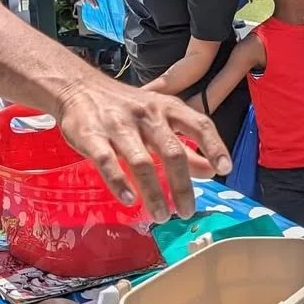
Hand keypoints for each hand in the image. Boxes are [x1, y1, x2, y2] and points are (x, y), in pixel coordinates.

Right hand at [54, 76, 231, 222]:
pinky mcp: (92, 136)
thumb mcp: (160, 120)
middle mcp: (147, 114)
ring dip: (154, 192)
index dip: (214, 146)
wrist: (78, 88)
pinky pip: (108, 162)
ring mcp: (119, 125)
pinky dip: (120, 183)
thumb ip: (186, 147)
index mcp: (168, 108)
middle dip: (182, 186)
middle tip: (187, 211)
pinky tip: (130, 201)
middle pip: (172, 151)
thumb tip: (212, 171)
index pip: (198, 124)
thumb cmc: (127, 108)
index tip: (225, 169)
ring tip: (162, 215)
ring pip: (141, 162)